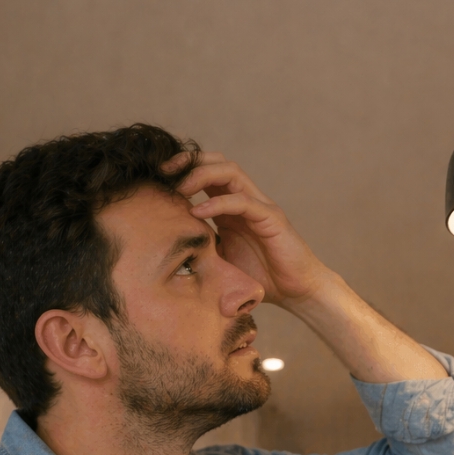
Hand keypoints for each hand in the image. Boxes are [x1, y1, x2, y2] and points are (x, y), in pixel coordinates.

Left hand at [164, 151, 336, 308]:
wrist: (296, 292)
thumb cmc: (261, 277)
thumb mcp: (220, 261)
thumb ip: (200, 247)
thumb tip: (165, 248)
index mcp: (232, 207)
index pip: (207, 173)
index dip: (182, 169)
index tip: (157, 177)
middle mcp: (246, 200)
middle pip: (218, 162)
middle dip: (189, 162)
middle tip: (164, 174)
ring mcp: (260, 206)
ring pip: (230, 172)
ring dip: (201, 175)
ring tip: (179, 189)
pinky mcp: (271, 218)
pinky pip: (242, 202)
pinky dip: (218, 202)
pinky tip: (198, 212)